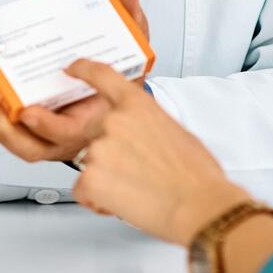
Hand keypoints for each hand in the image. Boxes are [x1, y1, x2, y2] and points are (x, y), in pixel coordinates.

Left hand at [0, 0, 145, 163]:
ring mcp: (44, 135)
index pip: (68, 132)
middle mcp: (64, 137)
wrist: (118, 110)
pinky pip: (7, 123)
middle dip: (5, 128)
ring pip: (14, 138)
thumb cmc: (120, 91)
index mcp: (90, 123)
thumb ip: (134, 28)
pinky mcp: (28, 126)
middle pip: (30, 145)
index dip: (46, 125)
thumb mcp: (133, 58)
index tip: (28, 112)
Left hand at [65, 51, 245, 246]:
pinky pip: (83, 189)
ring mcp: (99, 149)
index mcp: (138, 106)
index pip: (102, 76)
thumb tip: (140, 133)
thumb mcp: (176, 131)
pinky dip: (97, 199)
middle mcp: (114, 122)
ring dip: (105, 177)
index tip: (73, 68)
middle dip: (108, 152)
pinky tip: (122, 201)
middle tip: (134, 170)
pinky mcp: (90, 178)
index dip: (83, 70)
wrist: (199, 205)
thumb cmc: (196, 175)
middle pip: (94, 132)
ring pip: (88, 163)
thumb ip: (148, 123)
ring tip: (136, 189)